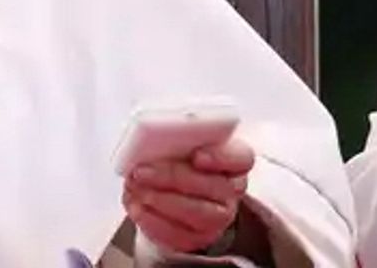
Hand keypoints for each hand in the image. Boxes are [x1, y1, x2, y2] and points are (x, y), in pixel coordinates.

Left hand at [122, 136, 252, 255]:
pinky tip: (136, 207)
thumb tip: (151, 138)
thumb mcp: (178, 142)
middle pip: (212, 185)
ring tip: (135, 188)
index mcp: (232, 160)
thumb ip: (174, 137)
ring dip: (161, 200)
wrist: (170, 191)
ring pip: (197, 213)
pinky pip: (179, 235)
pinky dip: (153, 220)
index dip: (221, 157)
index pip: (241, 158)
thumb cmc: (177, 160)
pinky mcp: (198, 238)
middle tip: (141, 170)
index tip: (197, 155)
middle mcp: (231, 190)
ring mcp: (218, 218)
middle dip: (172, 177)